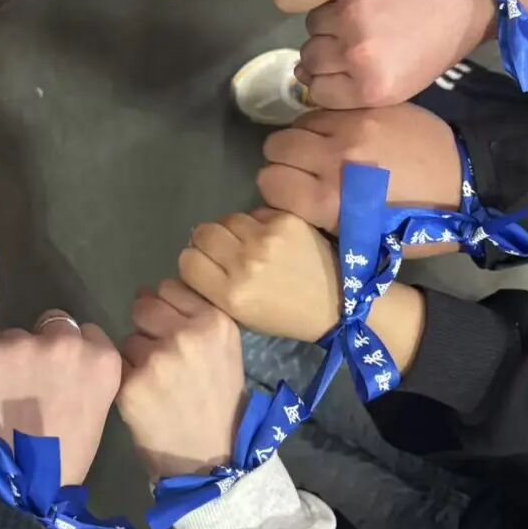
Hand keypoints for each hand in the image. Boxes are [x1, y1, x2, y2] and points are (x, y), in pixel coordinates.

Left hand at [0, 311, 121, 483]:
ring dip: (8, 354)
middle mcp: (64, 342)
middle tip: (28, 382)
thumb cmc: (57, 466)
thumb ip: (82, 379)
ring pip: (14, 334)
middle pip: (53, 323)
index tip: (60, 374)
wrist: (9, 494)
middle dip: (43, 345)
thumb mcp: (92, 416)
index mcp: (101, 361)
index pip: (87, 333)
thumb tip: (61, 367)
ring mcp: (20, 344)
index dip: (71, 352)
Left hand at [119, 280, 245, 479]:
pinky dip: (126, 380)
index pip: (169, 288)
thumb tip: (150, 293)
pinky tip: (145, 398)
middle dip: (146, 326)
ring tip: (157, 383)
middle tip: (160, 355)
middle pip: (142, 306)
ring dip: (136, 356)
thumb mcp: (224, 348)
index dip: (166, 307)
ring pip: (128, 339)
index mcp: (213, 322)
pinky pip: (117, 367)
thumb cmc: (218, 399)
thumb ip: (195, 316)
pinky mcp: (130, 386)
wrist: (210, 456)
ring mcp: (156, 361)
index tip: (172, 329)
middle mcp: (185, 335)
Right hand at [178, 208, 338, 342]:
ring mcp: (266, 238)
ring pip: (227, 218)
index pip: (188, 261)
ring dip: (233, 229)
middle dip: (209, 241)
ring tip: (250, 243)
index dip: (195, 261)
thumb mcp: (241, 315)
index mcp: (231, 294)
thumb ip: (214, 286)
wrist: (339, 301)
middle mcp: (245, 263)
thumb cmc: (285, 314)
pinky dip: (259, 223)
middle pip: (203, 233)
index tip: (207, 266)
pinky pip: (255, 213)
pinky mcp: (286, 220)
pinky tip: (272, 238)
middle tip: (226, 250)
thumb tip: (197, 253)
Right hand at [258, 106, 461, 241]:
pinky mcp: (369, 108)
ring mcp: (352, 127)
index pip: (269, 182)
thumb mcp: (364, 240)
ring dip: (304, 138)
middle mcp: (334, 160)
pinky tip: (346, 135)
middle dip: (284, 160)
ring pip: (297, 123)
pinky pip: (327, 108)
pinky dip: (327, 122)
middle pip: (275, 147)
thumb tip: (289, 203)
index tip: (292, 193)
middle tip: (305, 170)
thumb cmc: (416, 225)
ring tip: (326, 151)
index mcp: (331, 201)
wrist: (467, 183)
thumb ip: (320, 218)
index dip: (277, 189)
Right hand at [296, 0, 493, 106]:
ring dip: (328, 20)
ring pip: (311, 24)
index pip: (316, 92)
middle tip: (349, 37)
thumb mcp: (403, 83)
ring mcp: (350, 16)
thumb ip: (355, 87)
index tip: (337, 66)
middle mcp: (356, 56)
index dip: (323, 79)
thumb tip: (304, 77)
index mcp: (372, 89)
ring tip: (356, 13)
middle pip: (309, 58)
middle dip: (324, 50)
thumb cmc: (441, 42)